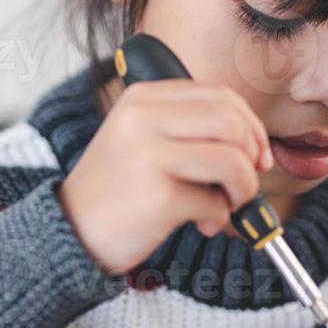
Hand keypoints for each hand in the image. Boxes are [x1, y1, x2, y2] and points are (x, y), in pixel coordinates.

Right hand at [57, 79, 271, 272]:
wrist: (71, 231)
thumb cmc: (117, 190)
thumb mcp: (141, 138)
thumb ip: (188, 127)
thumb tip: (254, 142)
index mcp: (143, 98)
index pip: (220, 96)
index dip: (251, 126)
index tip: (256, 154)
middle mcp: (144, 118)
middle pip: (231, 121)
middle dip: (252, 155)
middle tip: (246, 182)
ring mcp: (149, 156)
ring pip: (233, 160)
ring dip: (244, 190)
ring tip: (226, 205)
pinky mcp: (159, 196)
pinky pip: (216, 203)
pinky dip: (219, 219)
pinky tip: (201, 225)